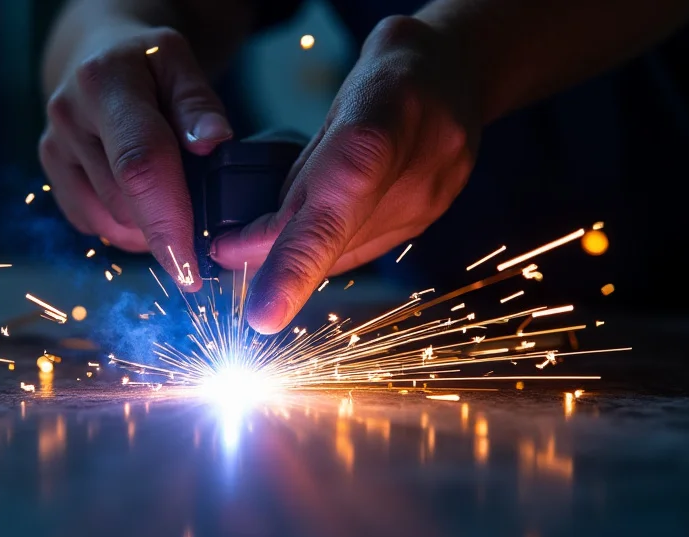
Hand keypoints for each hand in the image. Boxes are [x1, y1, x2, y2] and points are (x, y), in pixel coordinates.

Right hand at [39, 25, 232, 289]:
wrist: (97, 55)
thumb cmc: (148, 64)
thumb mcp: (181, 63)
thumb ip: (199, 104)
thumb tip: (214, 143)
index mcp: (105, 83)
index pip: (139, 165)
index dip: (167, 222)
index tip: (191, 268)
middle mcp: (69, 116)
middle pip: (125, 203)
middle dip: (169, 224)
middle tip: (202, 210)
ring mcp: (54, 148)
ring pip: (109, 223)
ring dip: (148, 228)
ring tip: (171, 193)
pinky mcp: (51, 175)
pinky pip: (95, 226)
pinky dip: (126, 226)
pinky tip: (141, 197)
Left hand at [211, 16, 480, 332]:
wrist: (461, 69)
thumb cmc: (390, 75)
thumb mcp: (338, 104)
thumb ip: (304, 175)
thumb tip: (257, 241)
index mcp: (386, 123)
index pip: (334, 207)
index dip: (294, 265)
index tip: (263, 315)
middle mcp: (418, 170)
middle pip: (335, 239)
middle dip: (277, 256)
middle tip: (227, 251)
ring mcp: (432, 201)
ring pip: (348, 252)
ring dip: (303, 253)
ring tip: (263, 232)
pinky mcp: (433, 218)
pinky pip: (368, 247)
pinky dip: (333, 243)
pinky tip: (314, 228)